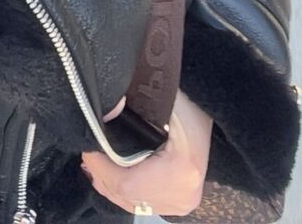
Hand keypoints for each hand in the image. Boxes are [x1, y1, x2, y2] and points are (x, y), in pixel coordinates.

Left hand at [81, 91, 212, 216]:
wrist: (214, 112)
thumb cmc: (192, 104)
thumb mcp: (166, 98)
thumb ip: (136, 104)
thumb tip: (105, 112)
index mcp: (182, 170)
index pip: (127, 184)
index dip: (102, 168)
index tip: (87, 149)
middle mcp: (184, 194)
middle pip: (128, 196)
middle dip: (102, 176)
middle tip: (88, 155)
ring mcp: (183, 203)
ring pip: (134, 203)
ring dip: (111, 184)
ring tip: (96, 163)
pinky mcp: (180, 203)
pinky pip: (144, 204)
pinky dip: (125, 192)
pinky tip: (112, 176)